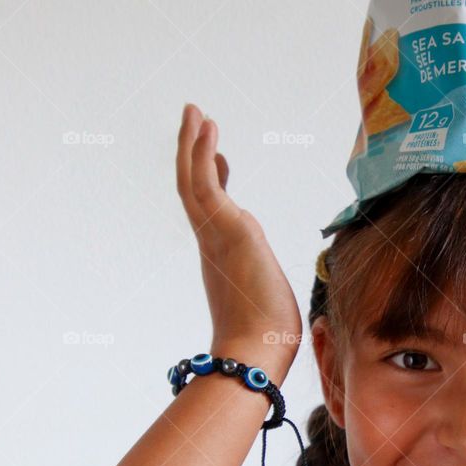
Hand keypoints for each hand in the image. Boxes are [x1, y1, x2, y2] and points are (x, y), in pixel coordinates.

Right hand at [176, 103, 301, 371]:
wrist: (255, 353)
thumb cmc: (266, 340)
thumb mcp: (270, 303)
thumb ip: (267, 290)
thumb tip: (272, 295)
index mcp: (224, 257)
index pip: (215, 210)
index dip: (216, 181)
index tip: (221, 158)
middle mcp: (213, 242)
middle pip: (195, 188)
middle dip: (195, 153)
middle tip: (197, 121)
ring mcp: (215, 234)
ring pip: (193, 179)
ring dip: (193, 143)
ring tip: (196, 111)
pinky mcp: (226, 228)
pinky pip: (206, 183)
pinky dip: (204, 153)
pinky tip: (207, 128)